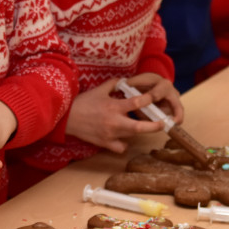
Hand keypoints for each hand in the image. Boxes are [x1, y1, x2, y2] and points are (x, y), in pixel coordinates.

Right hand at [65, 74, 181, 153]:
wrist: (66, 118)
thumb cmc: (82, 103)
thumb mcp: (98, 90)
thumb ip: (114, 84)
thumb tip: (125, 81)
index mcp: (113, 106)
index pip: (137, 102)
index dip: (149, 100)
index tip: (153, 99)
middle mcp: (114, 122)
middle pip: (140, 127)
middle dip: (154, 126)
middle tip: (162, 123)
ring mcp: (110, 135)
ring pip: (132, 137)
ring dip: (136, 131)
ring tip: (137, 125)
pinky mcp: (105, 144)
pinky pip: (121, 148)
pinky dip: (124, 144)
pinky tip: (123, 138)